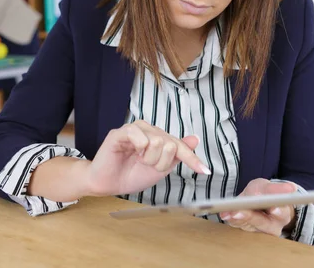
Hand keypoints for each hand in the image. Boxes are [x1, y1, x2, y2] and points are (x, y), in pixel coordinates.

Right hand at [82, 120, 210, 197]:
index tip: (204, 171)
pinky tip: (131, 153)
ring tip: (137, 161)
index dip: (192, 159)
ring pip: (157, 141)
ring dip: (149, 159)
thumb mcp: (160, 169)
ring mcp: (135, 129)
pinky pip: (139, 135)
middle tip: (146, 166)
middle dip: (160, 163)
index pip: (179, 145)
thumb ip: (176, 154)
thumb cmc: (131, 175)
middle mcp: (149, 130)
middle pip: (170, 144)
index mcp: (158, 138)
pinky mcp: (121, 132)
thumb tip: (195, 139)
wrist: (108, 183)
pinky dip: (139, 148)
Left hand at [219, 179, 296, 236]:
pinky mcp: (247, 231)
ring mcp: (258, 230)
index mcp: (283, 213)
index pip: (281, 213)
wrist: (257, 201)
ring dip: (237, 219)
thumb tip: (291, 187)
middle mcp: (273, 226)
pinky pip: (238, 226)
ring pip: (249, 226)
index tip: (273, 209)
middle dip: (250, 217)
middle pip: (262, 222)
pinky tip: (224, 214)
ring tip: (228, 213)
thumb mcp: (269, 186)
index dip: (278, 211)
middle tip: (238, 212)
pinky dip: (231, 219)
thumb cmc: (264, 193)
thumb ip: (277, 188)